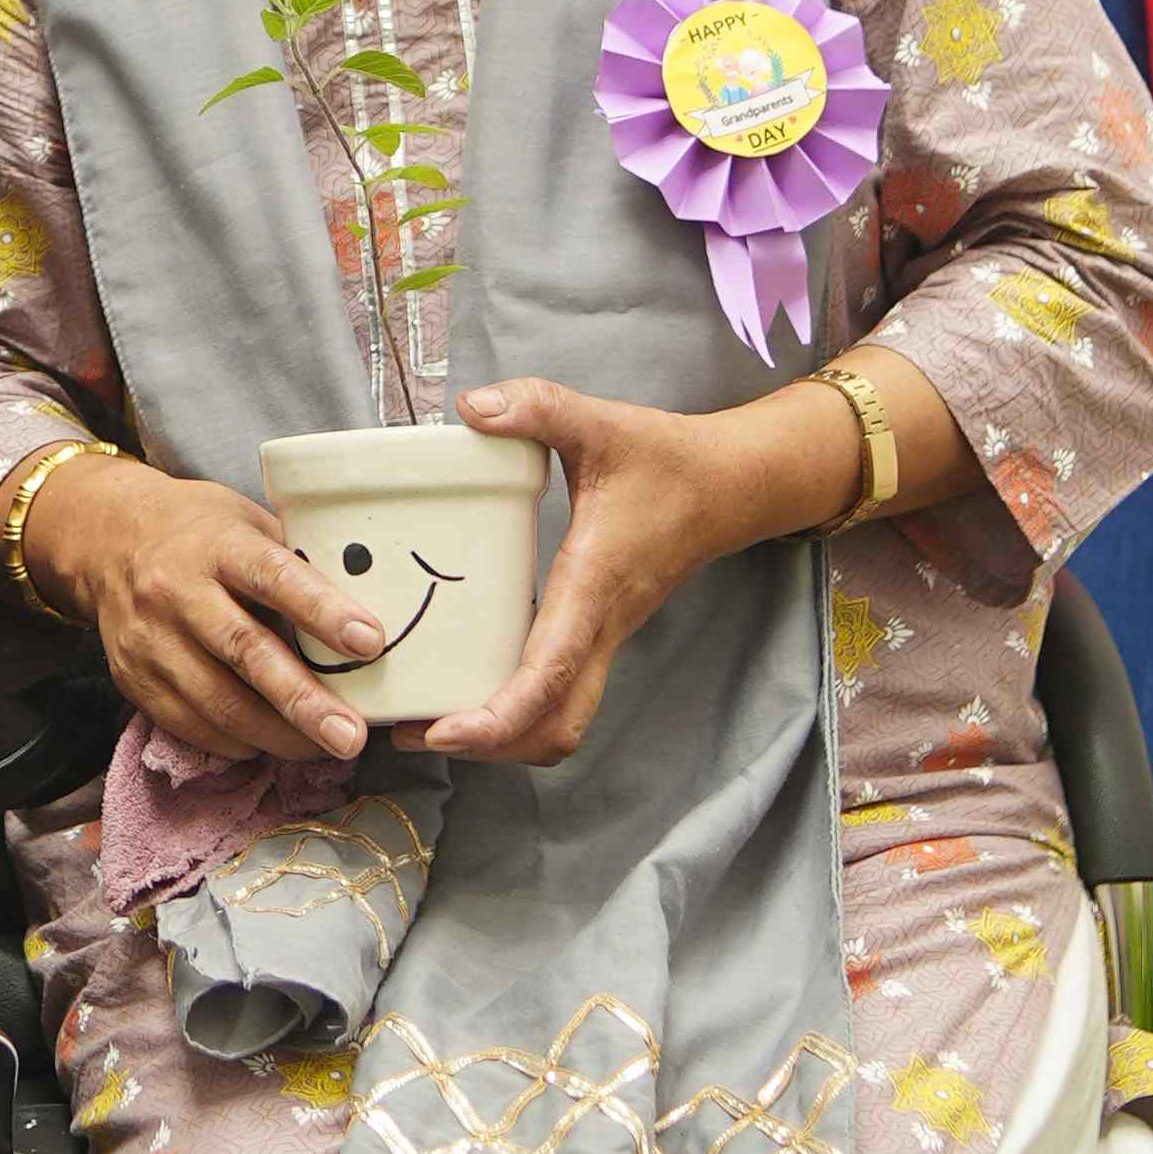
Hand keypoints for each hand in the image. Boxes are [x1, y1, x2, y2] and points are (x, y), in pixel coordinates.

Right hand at [33, 454, 388, 770]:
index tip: (370, 641)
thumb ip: (294, 560)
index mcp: (215, 544)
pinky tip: (271, 742)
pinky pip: (191, 724)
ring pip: (218, 702)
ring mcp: (150, 640)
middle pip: (246, 653)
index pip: (273, 576)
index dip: (322, 610)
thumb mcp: (244, 521)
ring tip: (325, 748)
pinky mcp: (133, 679)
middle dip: (304, 701)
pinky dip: (237, 742)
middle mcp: (176, 591)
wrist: (103, 542)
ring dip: (278, 735)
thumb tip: (367, 603)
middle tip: (352, 736)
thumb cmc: (196, 530)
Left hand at [410, 380, 770, 767]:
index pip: (550, 673)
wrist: (730, 486)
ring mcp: (604, 638)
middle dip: (491, 746)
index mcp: (594, 585)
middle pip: (556, 726)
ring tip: (434, 724)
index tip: (447, 731)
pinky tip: (469, 687)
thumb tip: (473, 408)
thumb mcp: (600, 421)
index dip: (497, 715)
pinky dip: (518, 711)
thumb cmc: (666, 460)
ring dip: (504, 739)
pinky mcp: (600, 635)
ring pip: (562, 722)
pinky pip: (561, 696)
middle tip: (422, 732)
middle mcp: (601, 626)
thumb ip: (538, 407)